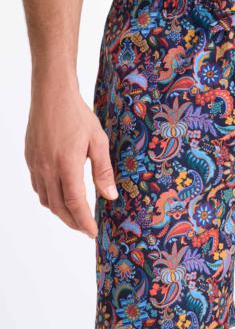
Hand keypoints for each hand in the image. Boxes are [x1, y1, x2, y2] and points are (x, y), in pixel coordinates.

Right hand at [25, 79, 117, 236]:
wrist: (51, 95)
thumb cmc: (77, 115)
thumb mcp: (98, 140)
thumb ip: (103, 170)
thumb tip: (110, 196)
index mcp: (67, 164)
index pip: (75, 203)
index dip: (84, 221)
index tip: (93, 232)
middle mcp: (47, 168)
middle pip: (58, 207)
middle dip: (73, 222)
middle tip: (86, 228)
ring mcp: (36, 164)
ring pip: (46, 199)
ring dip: (60, 211)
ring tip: (75, 215)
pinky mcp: (30, 159)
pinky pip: (38, 186)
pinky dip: (49, 197)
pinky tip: (60, 195)